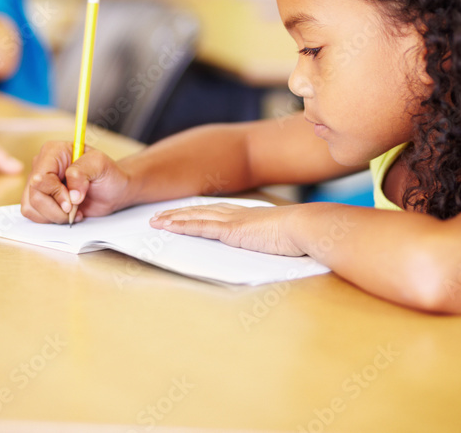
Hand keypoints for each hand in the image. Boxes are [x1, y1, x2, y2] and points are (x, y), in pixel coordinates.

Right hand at [21, 141, 132, 223]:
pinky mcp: (41, 199)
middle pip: (34, 195)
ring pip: (31, 207)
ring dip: (54, 215)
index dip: (55, 193)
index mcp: (53, 152)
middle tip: (75, 208)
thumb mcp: (100, 165)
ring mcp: (40, 184)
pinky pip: (34, 214)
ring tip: (74, 211)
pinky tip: (68, 214)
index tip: (73, 201)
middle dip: (56, 208)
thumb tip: (70, 193)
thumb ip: (82, 172)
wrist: (112, 190)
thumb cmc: (108, 174)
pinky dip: (51, 219)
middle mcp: (42, 166)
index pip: (41, 177)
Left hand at [149, 203, 305, 255]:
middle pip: (200, 211)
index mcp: (249, 217)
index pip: (217, 213)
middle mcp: (237, 214)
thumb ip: (270, 242)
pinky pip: (200, 227)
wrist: (305, 227)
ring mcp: (232, 220)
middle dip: (179, 213)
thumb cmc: (300, 236)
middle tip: (159, 215)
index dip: (198, 213)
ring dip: (173, 218)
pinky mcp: (230, 229)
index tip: (184, 213)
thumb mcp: (281, 240)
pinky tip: (168, 226)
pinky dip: (181, 226)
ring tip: (155, 221)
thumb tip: (271, 249)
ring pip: (195, 217)